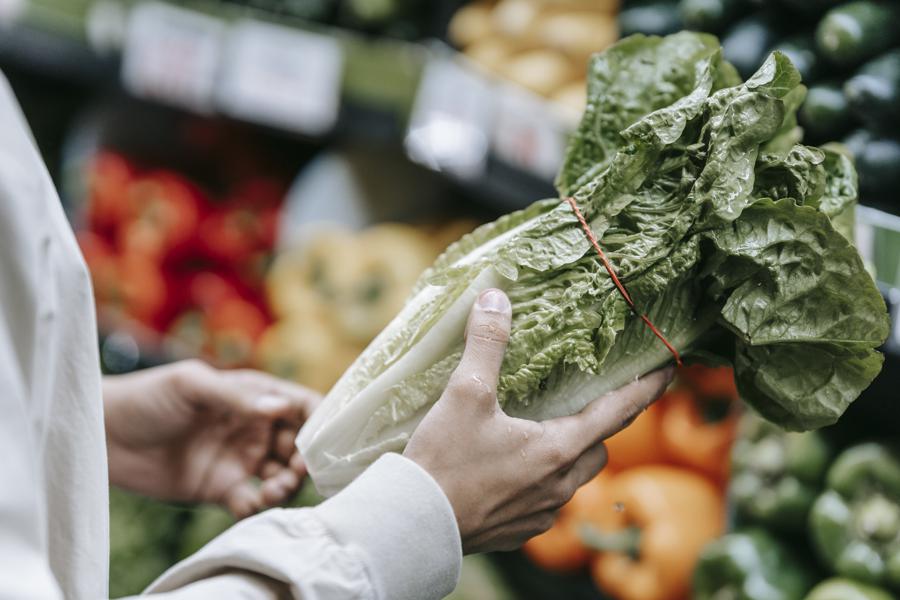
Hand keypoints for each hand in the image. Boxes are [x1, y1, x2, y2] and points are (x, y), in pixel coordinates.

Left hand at [104, 360, 319, 517]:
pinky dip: (260, 506)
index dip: (320, 419)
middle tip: (298, 470)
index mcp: (252, 395)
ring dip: (287, 484)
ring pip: (281, 475)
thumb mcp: (192, 385)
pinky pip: (253, 501)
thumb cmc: (147, 397)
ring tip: (273, 489)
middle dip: (307, 458)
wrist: (103, 436)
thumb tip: (280, 407)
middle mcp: (253, 427)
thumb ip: (237, 397)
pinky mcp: (221, 488)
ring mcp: (239, 459)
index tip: (326, 437)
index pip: (300, 404)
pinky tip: (250, 503)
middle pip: (299, 444)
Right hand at [404, 289, 673, 553]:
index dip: (646, 389)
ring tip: (546, 433)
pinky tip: (512, 470)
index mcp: (558, 449)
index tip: (670, 371)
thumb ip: (486, 344)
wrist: (416, 526)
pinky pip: (545, 502)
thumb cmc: (445, 461)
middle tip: (590, 401)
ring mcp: (542, 513)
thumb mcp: (465, 394)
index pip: (618, 413)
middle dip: (601, 425)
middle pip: (598, 449)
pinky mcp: (519, 531)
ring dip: (569, 454)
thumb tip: (495, 298)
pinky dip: (541, 480)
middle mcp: (559, 485)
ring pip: (572, 478)